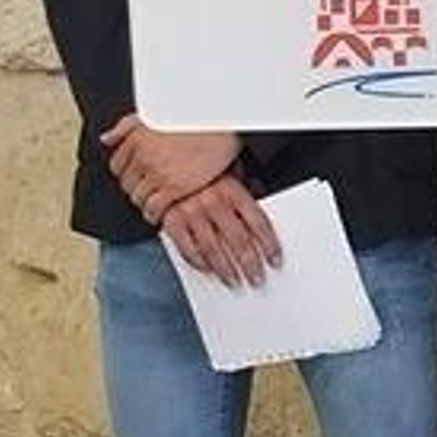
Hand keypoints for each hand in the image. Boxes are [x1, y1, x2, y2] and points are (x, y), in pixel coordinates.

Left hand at [101, 115, 238, 223]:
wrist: (221, 123)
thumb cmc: (193, 117)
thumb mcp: (153, 113)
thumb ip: (126, 126)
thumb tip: (106, 139)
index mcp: (136, 138)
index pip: (117, 165)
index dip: (126, 173)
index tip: (135, 177)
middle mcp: (143, 156)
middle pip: (126, 183)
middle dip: (135, 188)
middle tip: (146, 191)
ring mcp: (157, 173)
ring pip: (138, 197)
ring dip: (143, 202)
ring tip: (153, 204)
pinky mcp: (174, 187)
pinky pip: (154, 208)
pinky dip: (153, 214)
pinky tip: (158, 215)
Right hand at [161, 174, 281, 286]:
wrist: (161, 155)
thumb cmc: (198, 165)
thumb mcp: (226, 166)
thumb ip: (244, 184)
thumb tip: (259, 193)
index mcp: (231, 189)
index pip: (258, 223)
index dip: (269, 245)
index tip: (275, 260)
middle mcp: (213, 202)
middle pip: (239, 241)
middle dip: (250, 264)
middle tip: (257, 279)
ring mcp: (191, 212)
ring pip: (214, 250)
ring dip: (226, 270)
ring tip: (234, 281)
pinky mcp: (172, 220)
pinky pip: (187, 248)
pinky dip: (198, 262)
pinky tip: (208, 270)